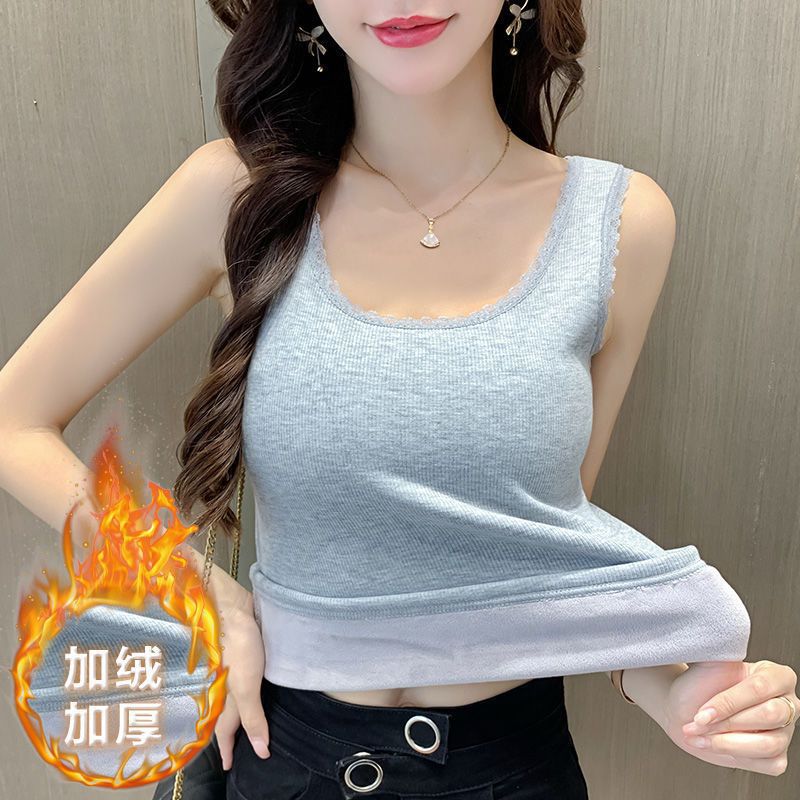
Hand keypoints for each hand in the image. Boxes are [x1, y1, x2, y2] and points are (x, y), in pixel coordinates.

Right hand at [213, 594, 271, 769]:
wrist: (228, 603)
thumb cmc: (236, 644)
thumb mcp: (245, 684)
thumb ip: (251, 716)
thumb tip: (262, 752)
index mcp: (221, 695)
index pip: (223, 730)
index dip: (228, 749)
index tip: (229, 766)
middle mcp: (220, 683)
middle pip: (222, 712)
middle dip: (227, 730)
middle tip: (233, 744)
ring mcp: (225, 665)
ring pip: (227, 692)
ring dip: (231, 706)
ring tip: (238, 717)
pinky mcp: (232, 648)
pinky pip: (232, 673)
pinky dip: (234, 683)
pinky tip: (241, 680)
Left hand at [659, 660, 796, 774]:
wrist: (685, 710)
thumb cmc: (698, 686)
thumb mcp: (708, 663)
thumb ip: (722, 647)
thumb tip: (725, 633)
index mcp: (776, 675)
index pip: (759, 688)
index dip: (729, 702)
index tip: (702, 712)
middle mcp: (787, 703)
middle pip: (769, 716)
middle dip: (728, 723)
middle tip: (698, 723)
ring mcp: (786, 731)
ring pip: (769, 744)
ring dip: (727, 743)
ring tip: (699, 735)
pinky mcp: (777, 756)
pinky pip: (769, 762)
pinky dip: (735, 756)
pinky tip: (712, 745)